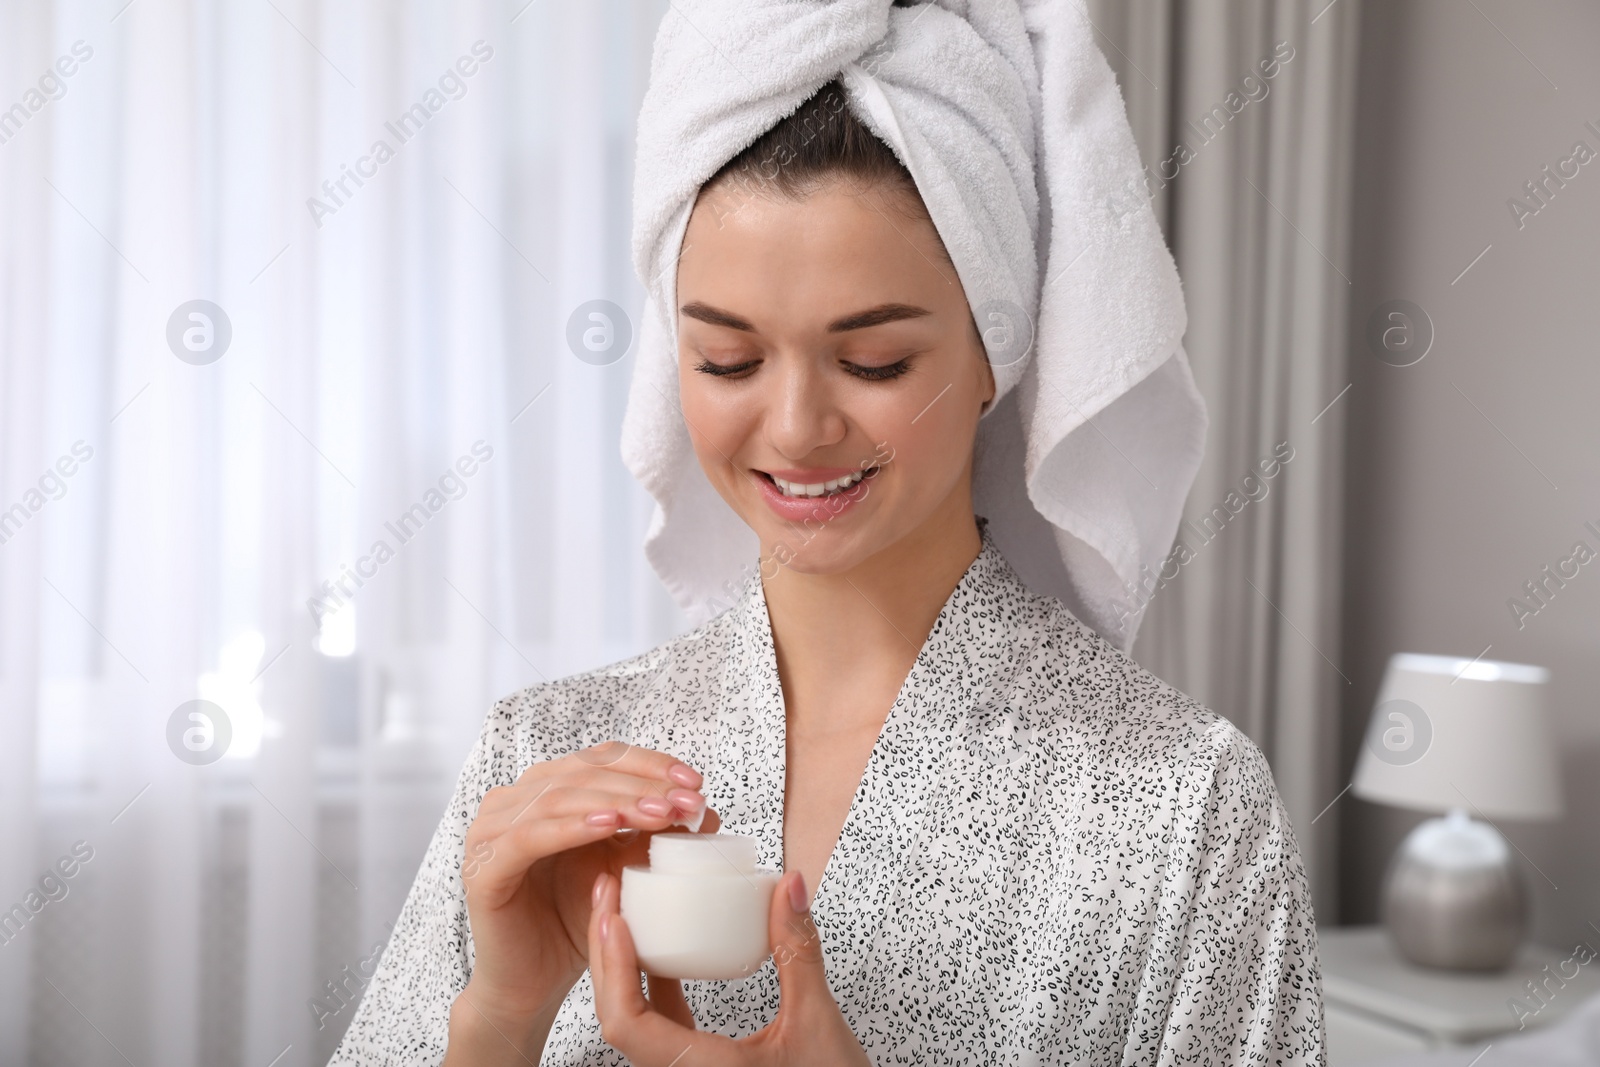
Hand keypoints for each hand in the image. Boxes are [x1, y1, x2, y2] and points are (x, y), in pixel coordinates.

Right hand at [445, 742, 721, 1063]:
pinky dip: (572, 826)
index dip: (649, 764)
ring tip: (659, 813)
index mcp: (545, 791)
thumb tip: (708, 811)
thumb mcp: (623, 871)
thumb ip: (653, 837)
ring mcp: (491, 831)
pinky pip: (530, 836)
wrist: (534, 982)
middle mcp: (514, 801)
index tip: (695, 781)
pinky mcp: (483, 867)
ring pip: (560, 797)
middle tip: (685, 801)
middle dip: (641, 784)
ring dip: (616, 801)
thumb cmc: (575, 922)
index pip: (602, 759)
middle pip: (583, 772)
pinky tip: (609, 825)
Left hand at [588, 869, 870, 1066]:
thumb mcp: (817, 1022)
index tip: (615, 919)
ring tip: (625, 912)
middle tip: (610, 895)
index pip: (628, 1024)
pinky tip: (663, 951)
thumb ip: (798, 952)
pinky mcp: (700, 1066)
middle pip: (619, 1017)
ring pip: (636, 1021)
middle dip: (607, 951)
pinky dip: (652, 984)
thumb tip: (787, 889)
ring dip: (623, 966)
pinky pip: (661, 1024)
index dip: (613, 968)